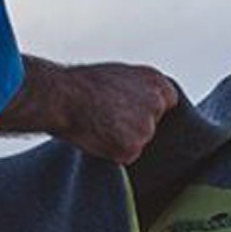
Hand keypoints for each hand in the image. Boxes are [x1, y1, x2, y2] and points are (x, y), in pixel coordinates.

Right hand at [56, 61, 179, 163]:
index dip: (146, 109)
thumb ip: (138, 89)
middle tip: (109, 119)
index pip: (167, 102)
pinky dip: (111, 152)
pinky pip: (125, 156)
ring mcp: (146, 128)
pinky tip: (96, 136)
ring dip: (121, 139)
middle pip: (152, 125)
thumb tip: (138, 103)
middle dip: (134, 126)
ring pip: (138, 142)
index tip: (132, 111)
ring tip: (98, 124)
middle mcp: (156, 103)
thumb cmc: (81, 83)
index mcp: (156, 81)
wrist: (63, 96)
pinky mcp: (132, 148)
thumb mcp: (119, 74)